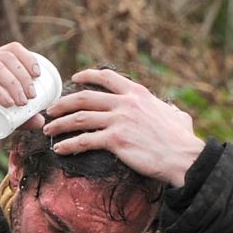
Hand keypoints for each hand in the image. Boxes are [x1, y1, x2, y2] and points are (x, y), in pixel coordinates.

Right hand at [0, 43, 47, 143]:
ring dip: (14, 83)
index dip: (28, 59)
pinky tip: (7, 103)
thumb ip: (17, 120)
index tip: (39, 77)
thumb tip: (39, 121)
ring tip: (22, 103)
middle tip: (32, 97)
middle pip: (7, 56)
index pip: (11, 50)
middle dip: (24, 75)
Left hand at [42, 68, 204, 187]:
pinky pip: (84, 141)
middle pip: (85, 97)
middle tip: (51, 109)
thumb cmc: (182, 140)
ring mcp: (119, 121)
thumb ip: (168, 109)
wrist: (184, 157)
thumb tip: (173, 110)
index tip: (75, 77)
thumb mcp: (177, 115)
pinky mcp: (116, 140)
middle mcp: (125, 103)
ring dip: (60, 123)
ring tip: (48, 129)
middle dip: (63, 102)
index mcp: (137, 93)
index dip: (88, 75)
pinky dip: (68, 144)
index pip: (107, 77)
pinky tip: (60, 149)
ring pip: (80, 118)